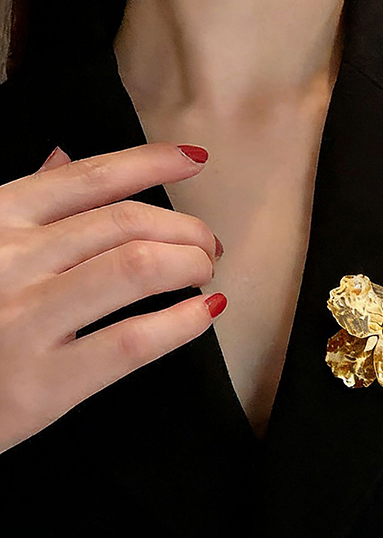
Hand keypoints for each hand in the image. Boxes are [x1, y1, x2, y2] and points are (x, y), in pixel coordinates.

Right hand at [0, 142, 225, 454]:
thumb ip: (21, 205)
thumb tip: (64, 155)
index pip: (89, 178)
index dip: (150, 163)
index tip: (194, 163)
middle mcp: (10, 258)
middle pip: (127, 223)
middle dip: (186, 230)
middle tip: (208, 248)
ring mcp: (24, 318)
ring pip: (136, 267)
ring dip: (189, 265)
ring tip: (204, 277)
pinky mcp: (42, 382)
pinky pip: (133, 340)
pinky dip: (182, 322)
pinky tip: (204, 314)